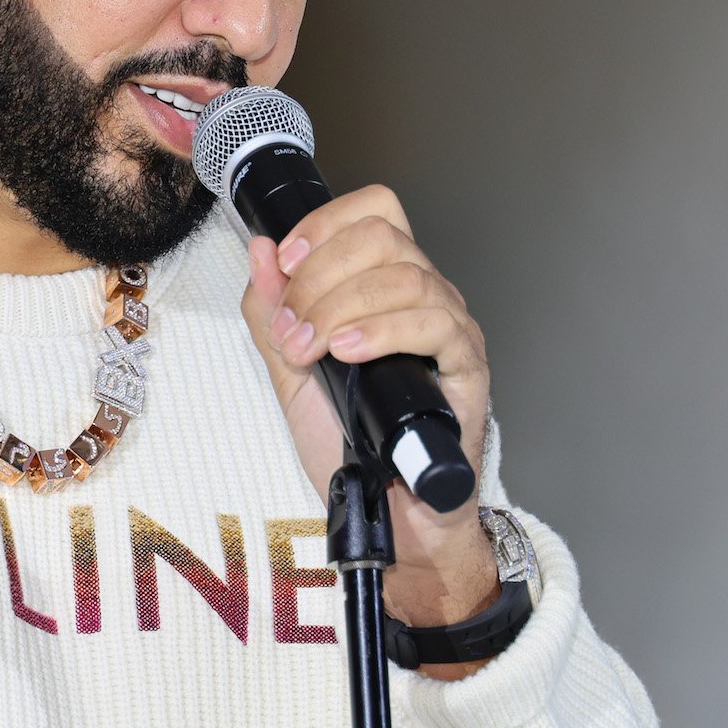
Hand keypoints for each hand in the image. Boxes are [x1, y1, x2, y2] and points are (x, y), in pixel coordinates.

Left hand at [240, 185, 501, 676]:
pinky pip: (436, 323)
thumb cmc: (352, 445)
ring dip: (342, 306)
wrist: (390, 517)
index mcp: (384, 285)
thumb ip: (272, 311)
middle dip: (320, 275)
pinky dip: (383, 330)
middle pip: (382, 236)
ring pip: (407, 275)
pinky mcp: (468, 366)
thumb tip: (259, 248)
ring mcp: (451, 327)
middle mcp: (424, 295)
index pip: (373, 210)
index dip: (325, 223)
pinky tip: (349, 353)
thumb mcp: (292, 373)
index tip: (284, 262)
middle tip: (293, 328)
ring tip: (312, 349)